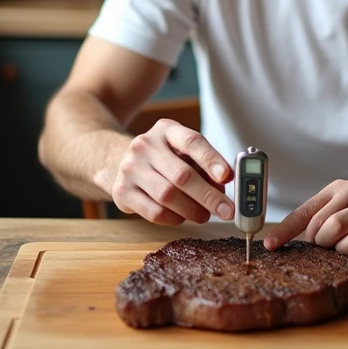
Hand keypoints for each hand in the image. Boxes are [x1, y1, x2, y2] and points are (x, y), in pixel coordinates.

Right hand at [111, 119, 234, 225]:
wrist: (119, 161)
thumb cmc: (162, 158)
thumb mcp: (182, 151)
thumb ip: (204, 166)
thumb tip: (222, 189)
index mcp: (166, 130)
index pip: (192, 142)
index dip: (212, 160)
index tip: (227, 177)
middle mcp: (145, 145)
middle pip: (182, 175)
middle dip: (209, 196)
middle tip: (226, 210)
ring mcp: (130, 168)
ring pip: (168, 196)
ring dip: (192, 210)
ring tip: (204, 215)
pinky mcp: (121, 191)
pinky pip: (154, 212)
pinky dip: (174, 218)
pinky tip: (181, 217)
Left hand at [262, 179, 347, 264]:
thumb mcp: (330, 205)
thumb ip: (307, 219)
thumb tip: (274, 243)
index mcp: (339, 188)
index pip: (306, 212)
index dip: (286, 231)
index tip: (271, 246)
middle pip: (330, 228)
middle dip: (321, 243)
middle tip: (326, 244)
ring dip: (341, 251)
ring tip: (342, 247)